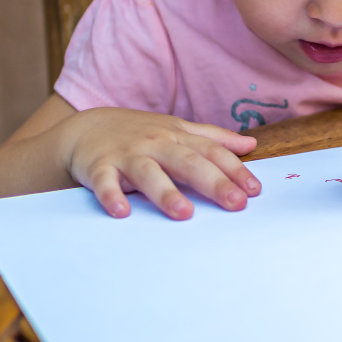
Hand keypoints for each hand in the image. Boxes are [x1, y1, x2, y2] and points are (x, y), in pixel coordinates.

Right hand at [61, 108, 259, 218]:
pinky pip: (105, 183)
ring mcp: (127, 155)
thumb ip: (213, 138)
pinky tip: (122, 212)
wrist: (86, 128)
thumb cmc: (140, 133)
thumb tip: (250, 144)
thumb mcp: (177, 129)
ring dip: (166, 192)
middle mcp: (155, 144)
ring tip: (184, 213)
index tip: (254, 191)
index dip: (234, 170)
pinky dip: (112, 196)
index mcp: (177, 137)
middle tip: (235, 204)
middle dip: (213, 182)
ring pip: (149, 173)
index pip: (211, 152)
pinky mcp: (99, 168)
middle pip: (187, 163)